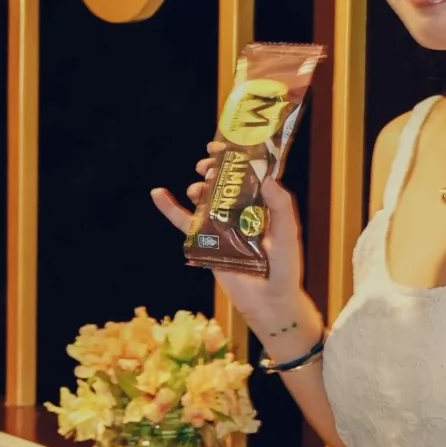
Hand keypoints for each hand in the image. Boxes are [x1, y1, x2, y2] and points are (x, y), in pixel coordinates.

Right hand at [149, 145, 305, 334]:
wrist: (269, 300)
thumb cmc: (285, 267)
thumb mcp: (287, 233)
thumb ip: (281, 206)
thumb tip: (268, 177)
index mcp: (260, 205)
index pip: (246, 174)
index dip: (235, 157)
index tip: (222, 146)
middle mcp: (239, 212)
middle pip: (222, 183)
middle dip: (213, 169)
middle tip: (207, 165)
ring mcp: (221, 226)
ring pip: (203, 200)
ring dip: (197, 187)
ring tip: (197, 187)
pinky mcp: (205, 242)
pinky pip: (184, 223)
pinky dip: (170, 209)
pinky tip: (158, 194)